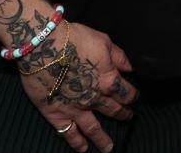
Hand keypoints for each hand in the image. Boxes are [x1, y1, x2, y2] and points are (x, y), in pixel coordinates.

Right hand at [19, 22, 137, 152]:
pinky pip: (69, 133)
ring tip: (109, 148)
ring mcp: (76, 109)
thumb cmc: (75, 38)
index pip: (126, 92)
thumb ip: (119, 57)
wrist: (45, 45)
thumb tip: (131, 68)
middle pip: (113, 110)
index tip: (135, 98)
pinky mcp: (57, 113)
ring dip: (103, 140)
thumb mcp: (103, 41)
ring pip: (94, 129)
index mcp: (108, 80)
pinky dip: (76, 143)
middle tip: (128, 118)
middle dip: (122, 114)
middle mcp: (95, 99)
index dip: (132, 96)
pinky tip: (82, 149)